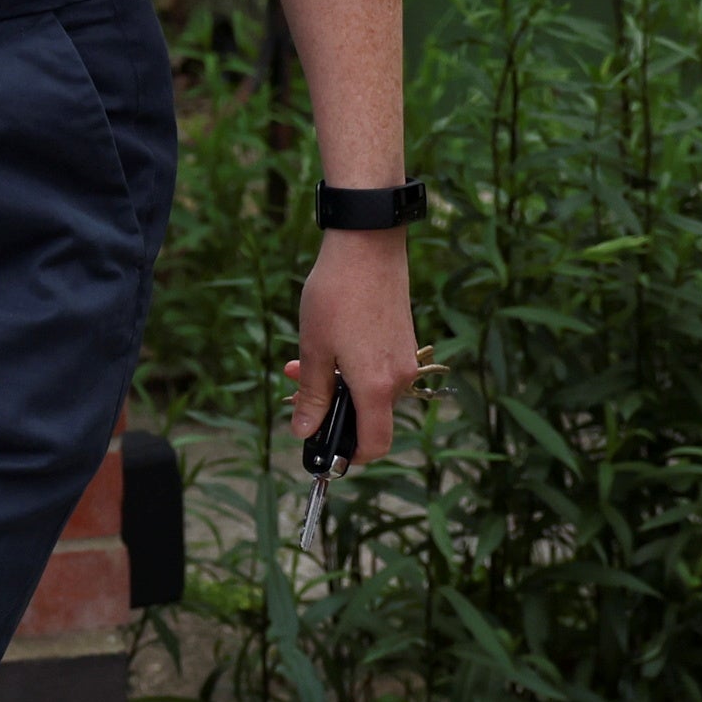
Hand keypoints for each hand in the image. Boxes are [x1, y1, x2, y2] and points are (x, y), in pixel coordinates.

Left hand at [285, 230, 421, 467]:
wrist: (367, 246)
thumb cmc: (337, 296)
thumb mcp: (314, 349)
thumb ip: (312, 396)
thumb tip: (305, 430)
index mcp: (377, 387)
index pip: (375, 444)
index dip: (350, 456)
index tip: (325, 450)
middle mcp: (399, 378)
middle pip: (368, 416)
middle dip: (331, 410)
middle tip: (296, 394)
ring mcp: (404, 358)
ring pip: (368, 389)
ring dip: (336, 385)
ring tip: (300, 362)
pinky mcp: (403, 340)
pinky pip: (376, 368)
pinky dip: (351, 367)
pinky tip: (325, 345)